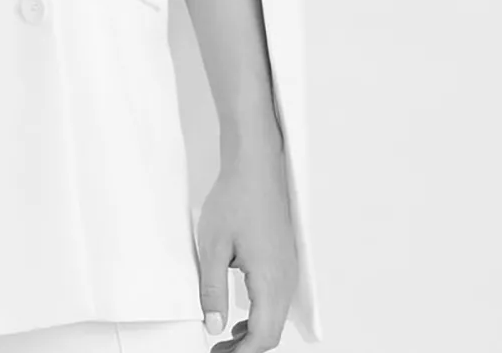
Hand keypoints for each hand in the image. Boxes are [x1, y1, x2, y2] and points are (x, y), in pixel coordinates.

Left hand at [196, 134, 298, 352]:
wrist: (255, 165)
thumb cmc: (235, 199)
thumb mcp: (213, 247)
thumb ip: (213, 290)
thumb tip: (214, 327)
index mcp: (271, 281)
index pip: (262, 336)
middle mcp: (286, 280)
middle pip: (272, 333)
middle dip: (246, 349)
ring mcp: (288, 270)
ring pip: (275, 318)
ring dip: (253, 334)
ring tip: (224, 340)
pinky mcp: (285, 260)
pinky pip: (277, 301)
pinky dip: (260, 316)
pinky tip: (239, 315)